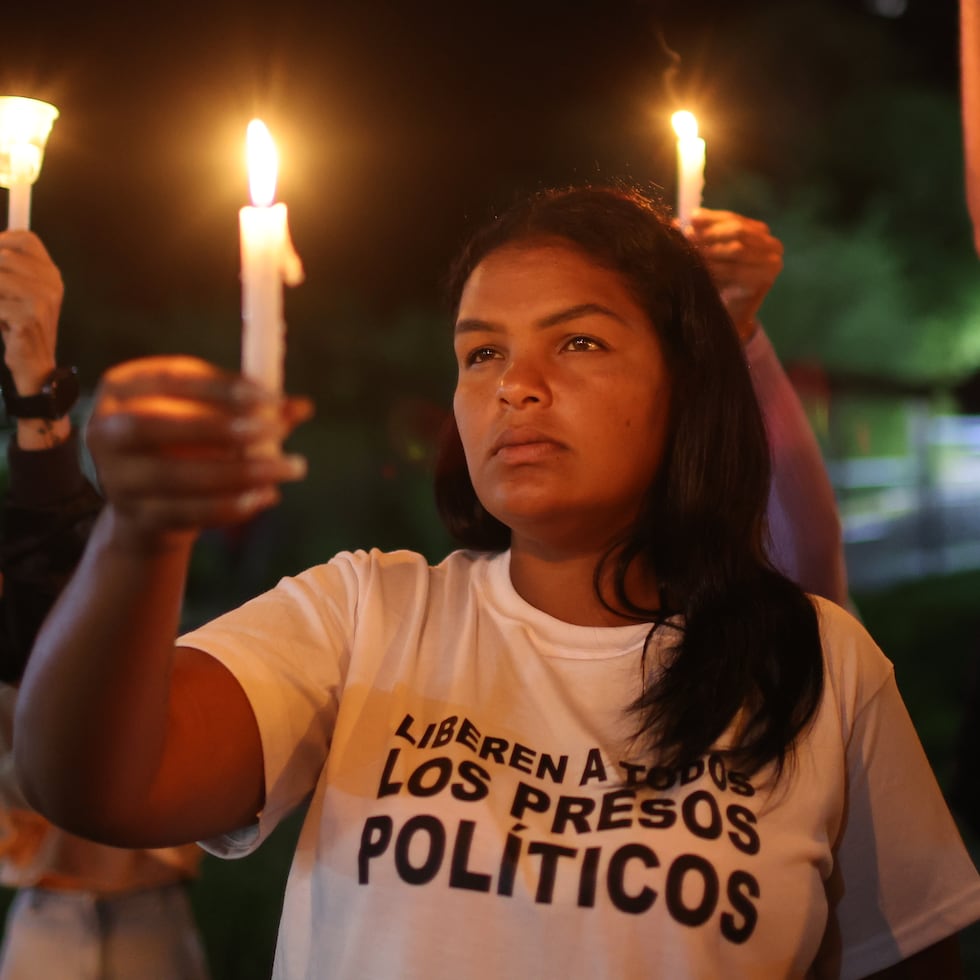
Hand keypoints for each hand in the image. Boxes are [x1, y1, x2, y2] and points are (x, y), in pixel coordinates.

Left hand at [0, 231, 62, 394]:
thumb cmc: (17, 327)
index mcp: (50, 275)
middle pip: (5, 255)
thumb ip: (7, 270)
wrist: (34, 367)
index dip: (1, 241)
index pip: (25, 239)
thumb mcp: (15, 293)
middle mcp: (51, 284)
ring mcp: (42, 301)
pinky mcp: (29, 318)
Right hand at [86, 356, 312, 542]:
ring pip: (175, 475)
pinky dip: (230, 506)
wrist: (152, 506)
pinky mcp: (136, 517)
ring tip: (289, 468)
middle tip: (278, 430)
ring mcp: (116, 478)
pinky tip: (266, 496)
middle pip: (155, 425)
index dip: (220, 387)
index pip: (170, 379)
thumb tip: (301, 406)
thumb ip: (254, 408)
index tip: (268, 396)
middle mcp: (106, 430)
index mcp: (123, 387)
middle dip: (221, 427)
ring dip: (238, 472)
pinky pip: (185, 513)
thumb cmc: (188, 444)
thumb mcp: (215, 417)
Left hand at [684, 209, 783, 342]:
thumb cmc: (721, 279)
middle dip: (710, 233)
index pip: (735, 218)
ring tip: (691, 252)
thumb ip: (702, 234)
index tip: (690, 219)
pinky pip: (737, 270)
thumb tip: (679, 220)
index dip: (711, 218)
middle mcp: (772, 244)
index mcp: (760, 231)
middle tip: (688, 237)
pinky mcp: (765, 279)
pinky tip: (702, 269)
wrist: (732, 310)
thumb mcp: (712, 251)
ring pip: (738, 249)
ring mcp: (773, 262)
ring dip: (712, 250)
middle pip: (738, 231)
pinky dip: (717, 268)